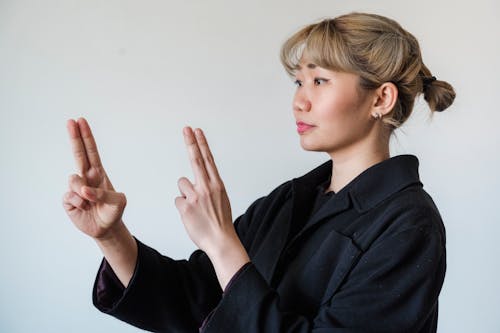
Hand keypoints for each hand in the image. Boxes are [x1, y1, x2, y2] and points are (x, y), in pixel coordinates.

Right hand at [62, 118, 126, 239]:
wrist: (106, 228)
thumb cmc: (113, 211)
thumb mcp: (118, 202)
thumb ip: (103, 194)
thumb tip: (84, 191)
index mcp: (98, 173)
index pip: (91, 151)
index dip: (86, 137)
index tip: (80, 121)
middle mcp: (86, 177)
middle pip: (78, 153)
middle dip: (74, 137)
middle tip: (70, 121)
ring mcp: (76, 188)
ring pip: (74, 180)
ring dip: (83, 191)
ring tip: (90, 202)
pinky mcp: (68, 200)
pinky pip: (69, 197)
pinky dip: (78, 203)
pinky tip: (84, 208)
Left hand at [175, 127, 237, 253]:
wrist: (221, 241)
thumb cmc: (220, 222)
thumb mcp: (220, 200)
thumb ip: (208, 188)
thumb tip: (192, 183)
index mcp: (217, 185)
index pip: (208, 159)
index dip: (201, 144)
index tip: (197, 131)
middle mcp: (207, 187)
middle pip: (196, 159)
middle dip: (191, 142)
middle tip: (186, 128)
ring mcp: (196, 196)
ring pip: (182, 184)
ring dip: (185, 194)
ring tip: (196, 208)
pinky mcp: (186, 207)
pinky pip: (178, 200)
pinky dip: (182, 207)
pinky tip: (191, 216)